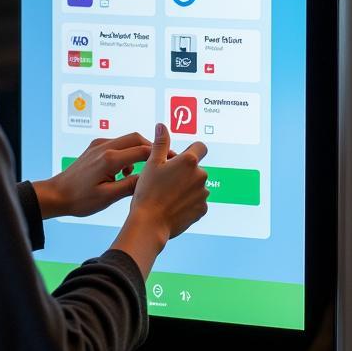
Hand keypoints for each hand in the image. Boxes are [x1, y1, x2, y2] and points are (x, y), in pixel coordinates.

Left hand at [32, 132, 151, 218]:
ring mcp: (98, 145)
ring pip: (127, 140)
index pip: (143, 150)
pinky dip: (127, 153)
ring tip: (142, 172)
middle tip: (163, 161)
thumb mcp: (109, 197)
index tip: (173, 161)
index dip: (160, 155)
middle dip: (152, 148)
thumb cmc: (80, 200)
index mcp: (109, 159)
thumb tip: (152, 179)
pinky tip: (125, 172)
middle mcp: (104, 146)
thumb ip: (131, 185)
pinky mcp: (95, 147)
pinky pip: (117, 144)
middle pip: (137, 138)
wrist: (56, 194)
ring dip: (138, 151)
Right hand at [110, 122, 208, 277]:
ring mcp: (203, 194)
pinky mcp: (202, 210)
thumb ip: (160, 143)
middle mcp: (201, 175)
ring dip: (187, 188)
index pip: (200, 147)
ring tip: (167, 196)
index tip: (179, 159)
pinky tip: (173, 207)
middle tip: (165, 182)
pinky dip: (188, 203)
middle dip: (185, 173)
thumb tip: (162, 126)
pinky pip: (197, 202)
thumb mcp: (151, 164)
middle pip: (196, 169)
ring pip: (196, 186)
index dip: (191, 150)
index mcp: (189, 161)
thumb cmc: (148, 191)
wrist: (150, 224)